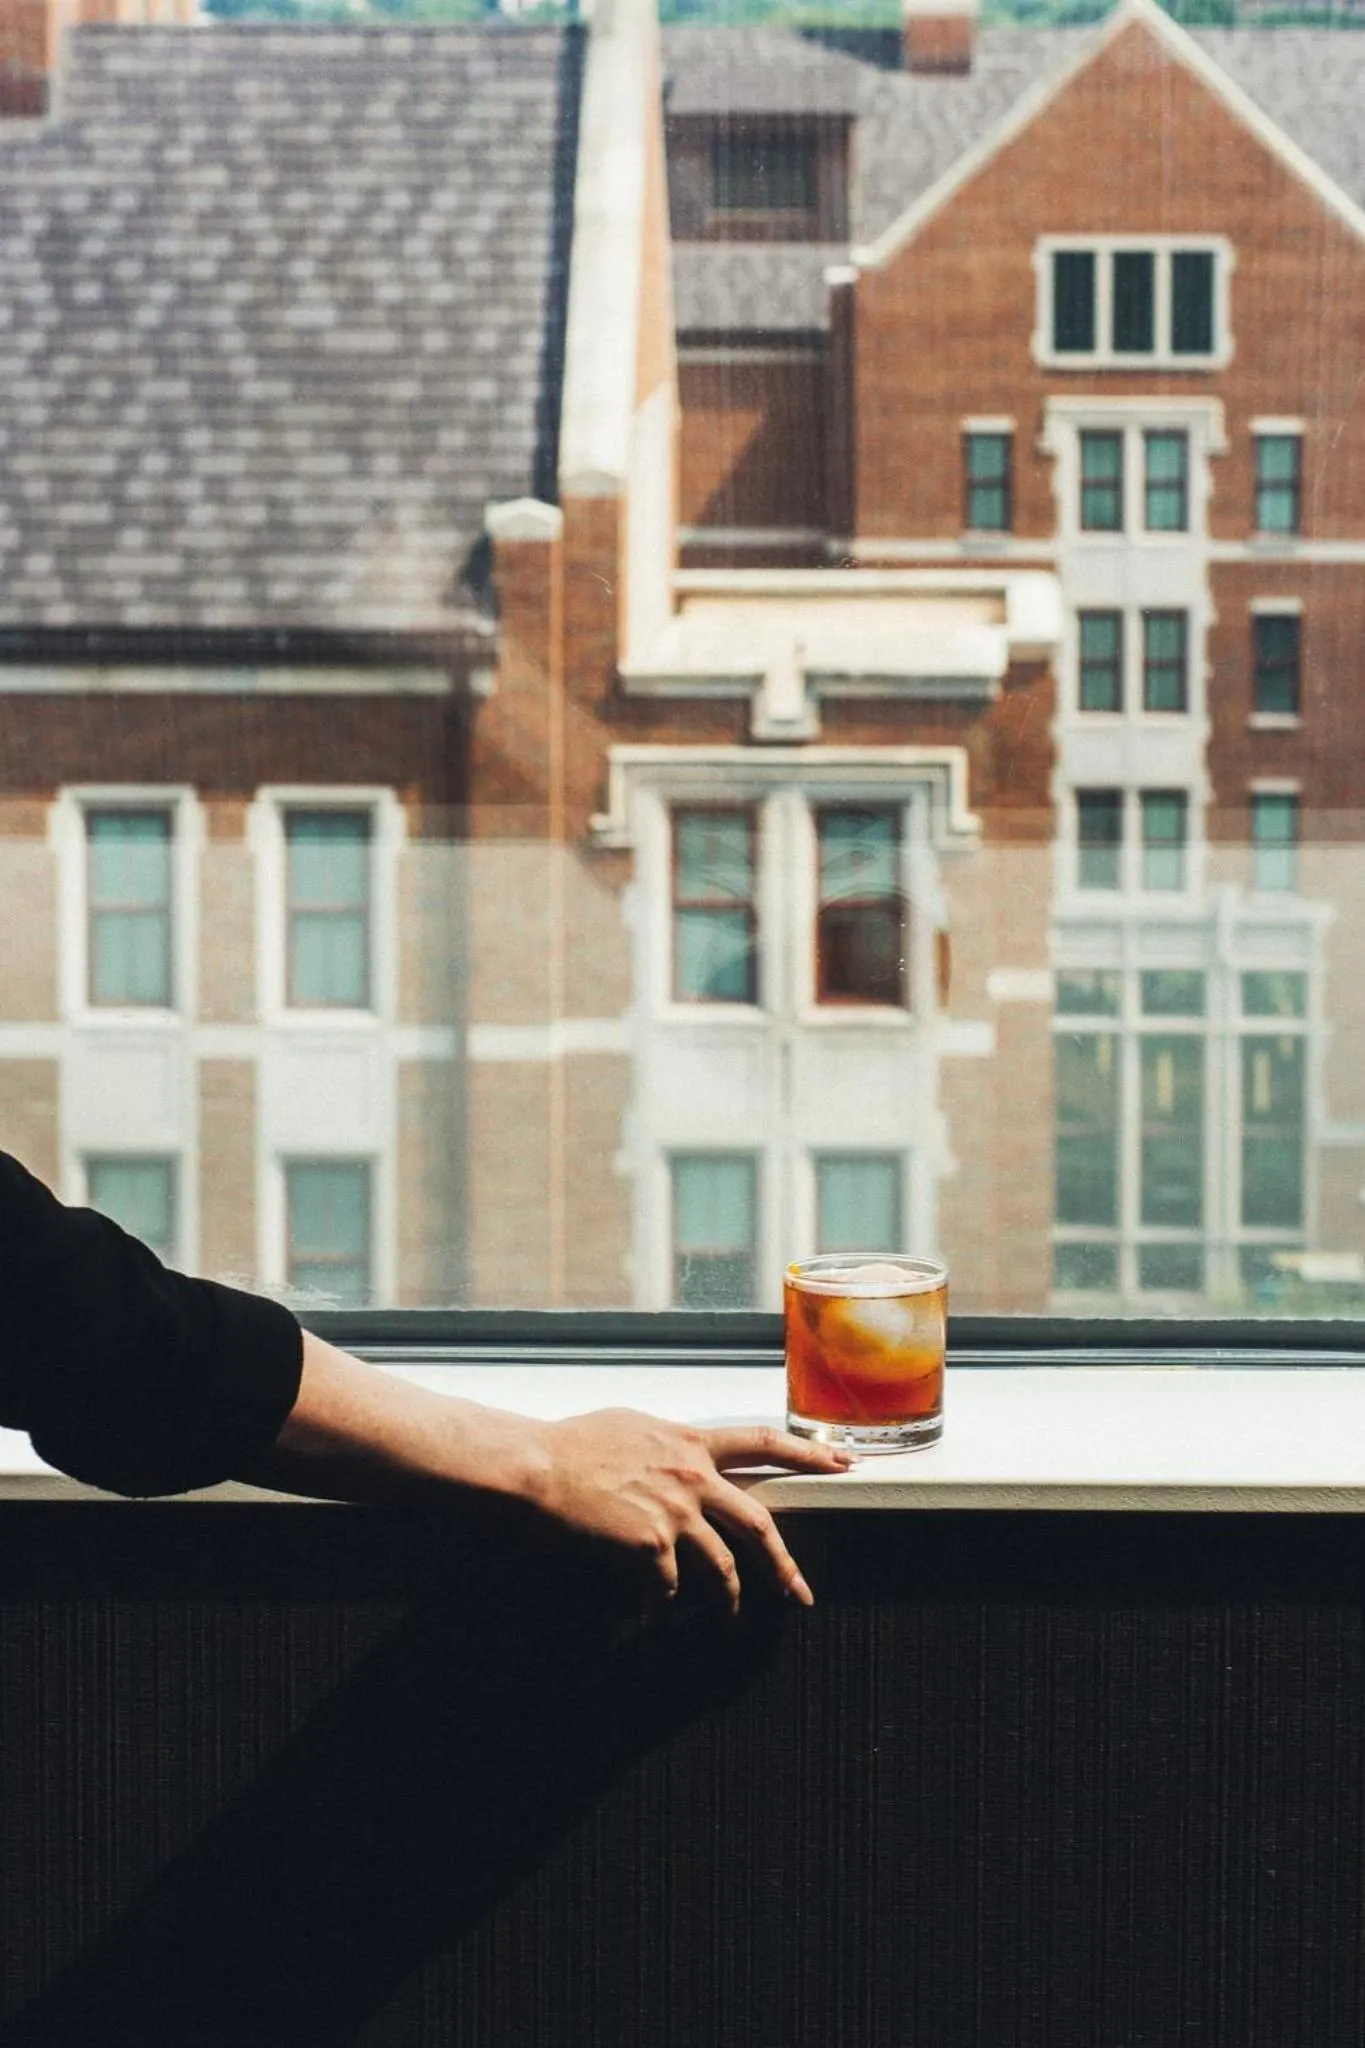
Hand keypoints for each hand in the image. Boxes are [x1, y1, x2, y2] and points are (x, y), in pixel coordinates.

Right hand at [531, 1408, 852, 1612]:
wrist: (537, 1467)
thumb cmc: (572, 1445)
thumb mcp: (632, 1426)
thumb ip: (668, 1441)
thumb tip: (682, 1450)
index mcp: (690, 1440)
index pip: (764, 1441)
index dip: (809, 1451)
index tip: (843, 1461)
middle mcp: (692, 1474)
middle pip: (758, 1523)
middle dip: (784, 1564)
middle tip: (800, 1593)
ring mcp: (675, 1510)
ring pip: (722, 1568)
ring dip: (728, 1603)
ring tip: (729, 1624)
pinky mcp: (652, 1544)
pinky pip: (669, 1590)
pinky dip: (661, 1607)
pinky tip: (649, 1614)